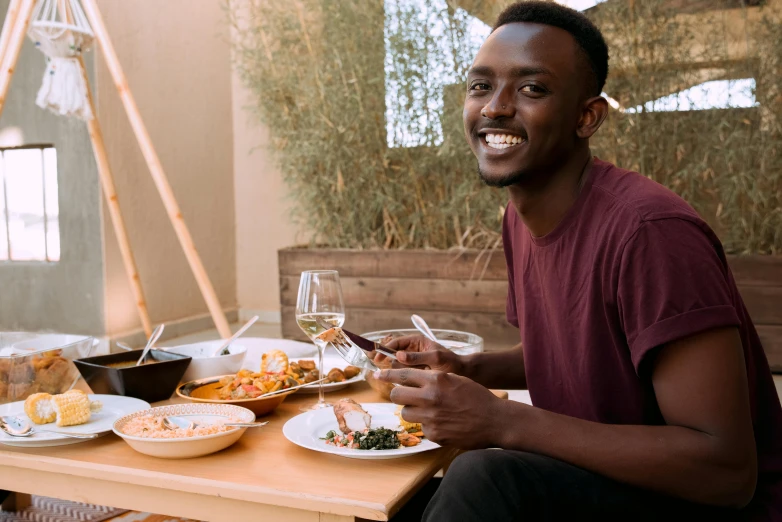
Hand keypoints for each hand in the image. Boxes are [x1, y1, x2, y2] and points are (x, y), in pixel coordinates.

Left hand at [373, 367, 505, 449]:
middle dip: (398, 395)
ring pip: (406, 413)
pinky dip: (428, 425)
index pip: (403, 375)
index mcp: (436, 379)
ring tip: (429, 410)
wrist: (495, 420)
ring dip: (413, 411)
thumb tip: (411, 380)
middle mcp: (431, 397)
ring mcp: (431, 417)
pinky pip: (421, 428)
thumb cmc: (477, 397)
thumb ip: (433, 379)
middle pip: (397, 395)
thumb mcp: (455, 379)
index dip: (387, 374)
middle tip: (405, 396)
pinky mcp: (434, 434)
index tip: (377, 374)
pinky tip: (443, 423)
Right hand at [374, 335, 465, 375]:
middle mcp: (413, 351)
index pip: (395, 343)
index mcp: (417, 342)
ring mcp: (413, 362)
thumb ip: (418, 357)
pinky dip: (404, 378)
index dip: (384, 349)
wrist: (463, 375)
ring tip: (416, 375)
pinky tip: (412, 382)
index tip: (377, 358)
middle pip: (393, 356)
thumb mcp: (436, 358)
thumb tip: (398, 355)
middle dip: (394, 363)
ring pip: (397, 367)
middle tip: (397, 370)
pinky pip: (404, 375)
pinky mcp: (415, 373)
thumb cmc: (452, 363)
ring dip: (402, 372)